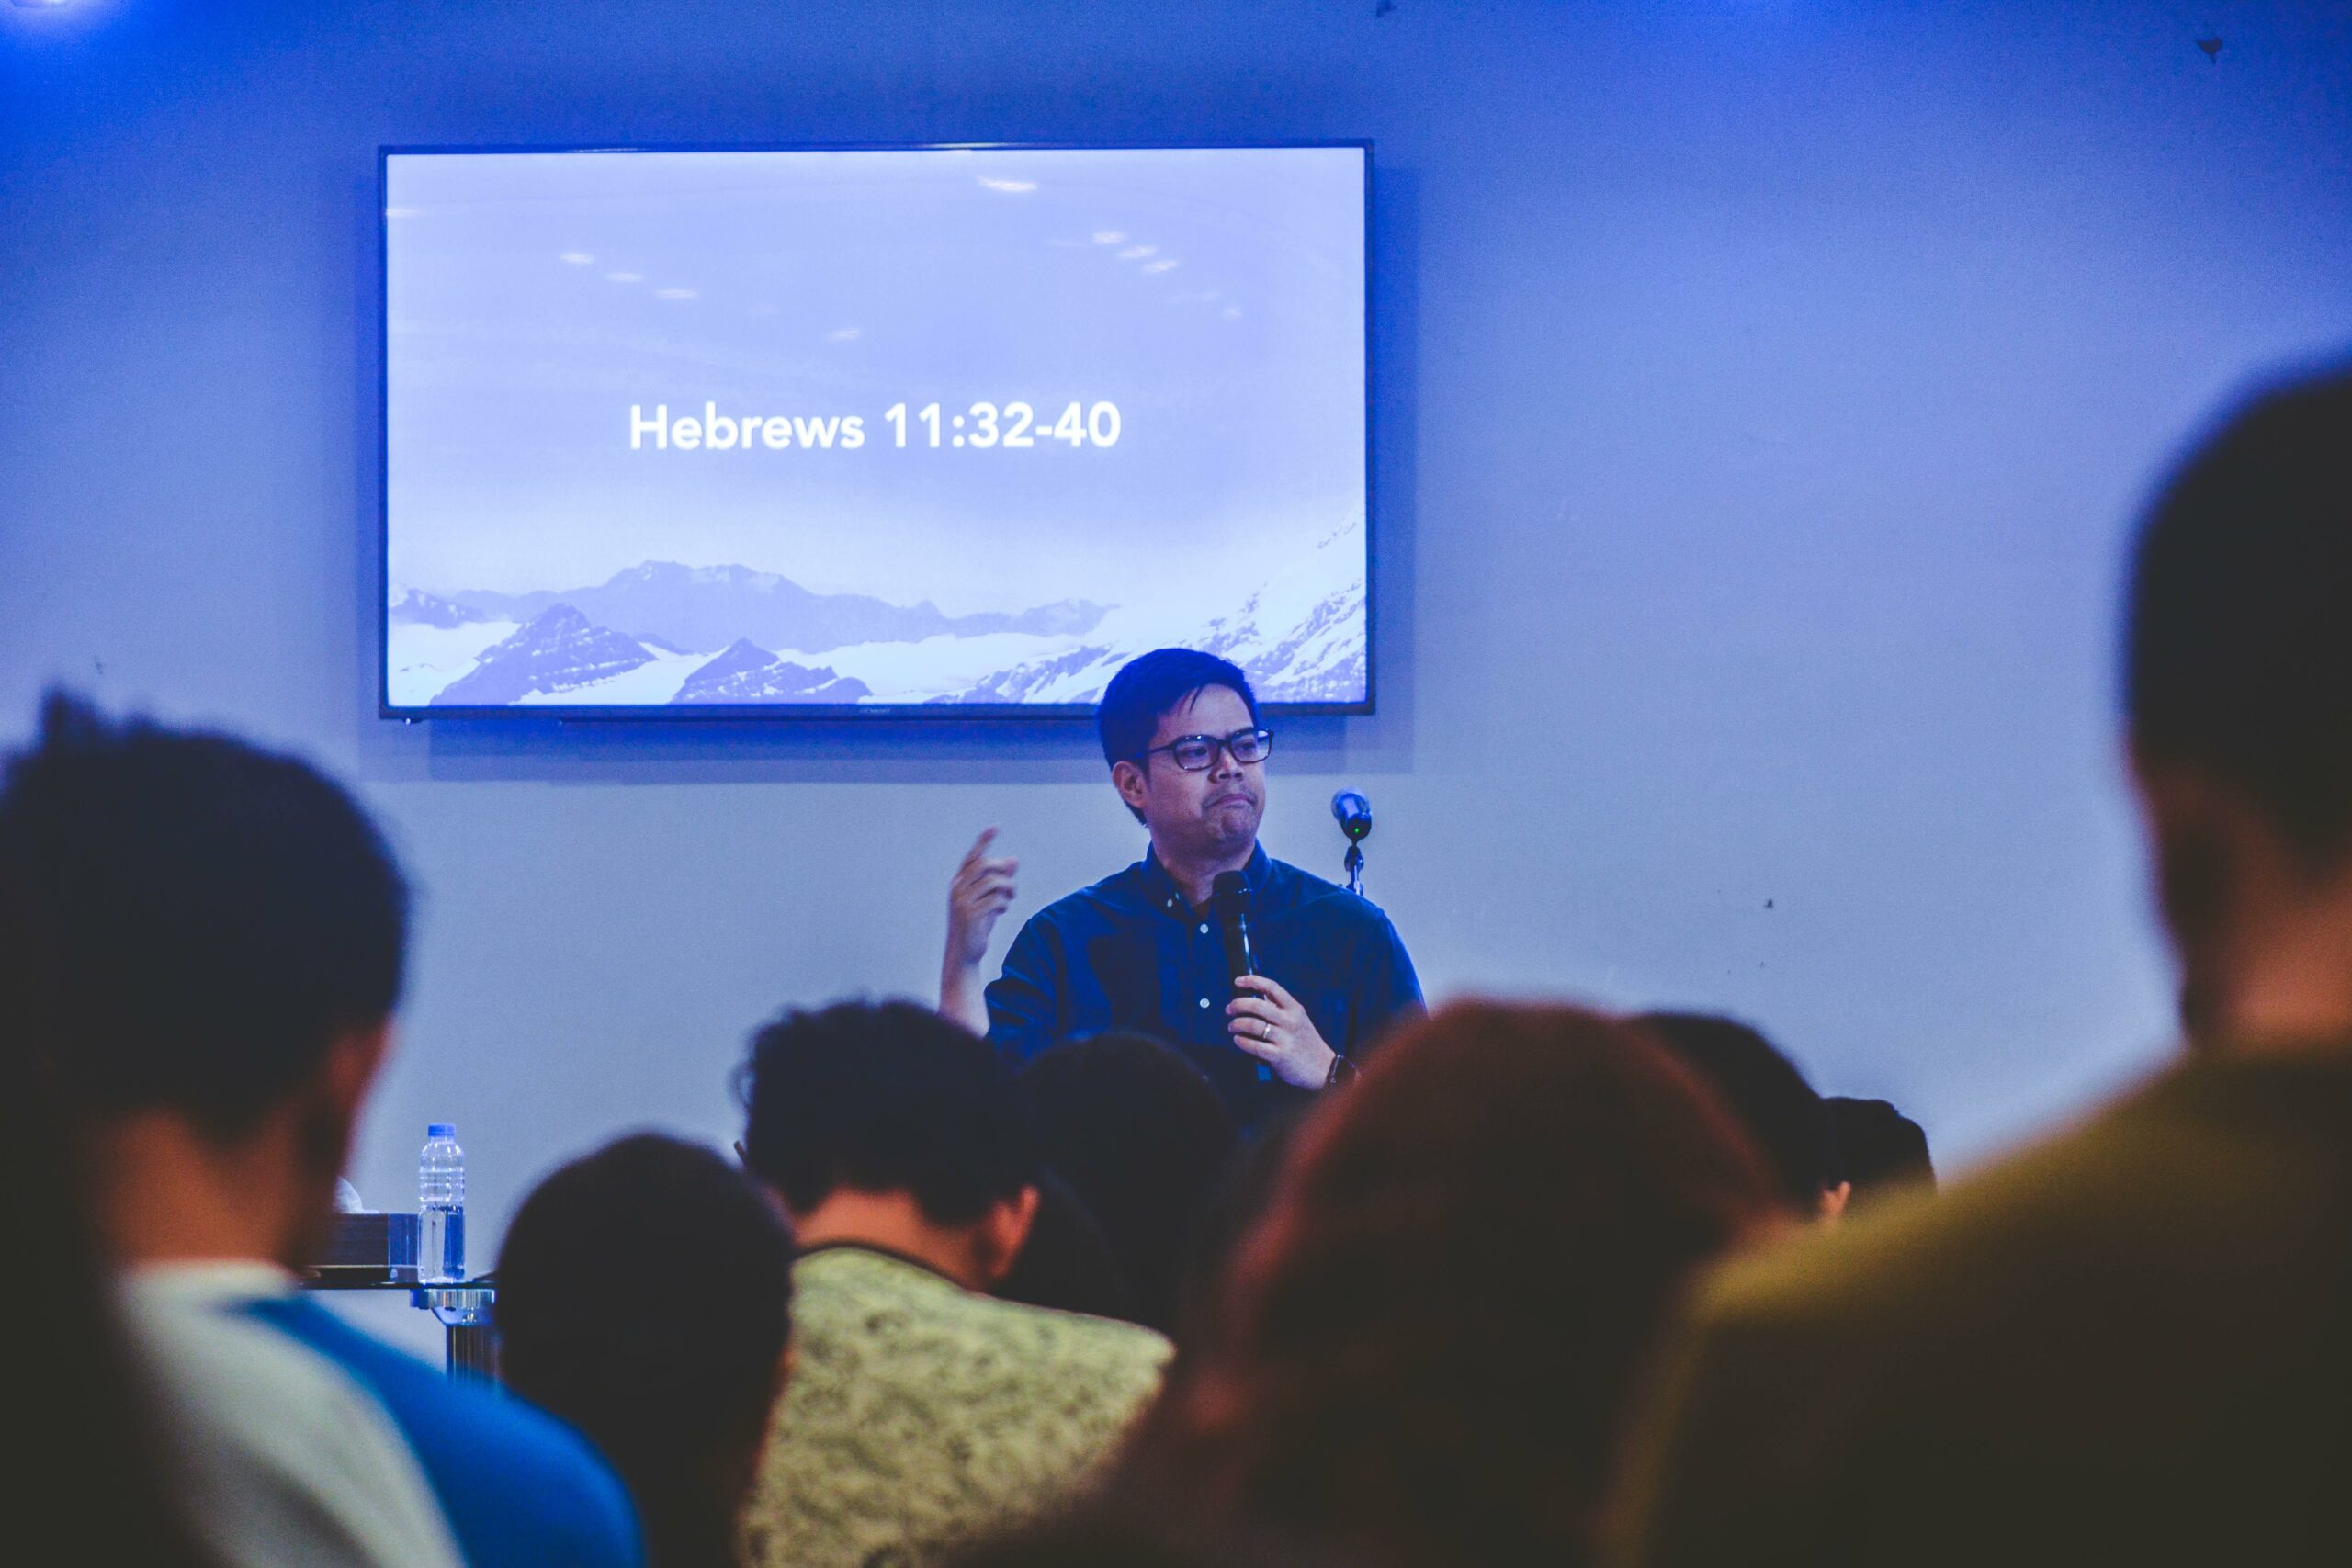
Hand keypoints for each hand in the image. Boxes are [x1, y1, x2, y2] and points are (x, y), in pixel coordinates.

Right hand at [940, 829, 1016, 1035]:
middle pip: (985, 865)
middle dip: (1003, 871)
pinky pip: (996, 899)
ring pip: (994, 882)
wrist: (964, 954)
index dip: (983, 841)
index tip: (995, 827)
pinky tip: (1002, 910)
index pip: (972, 857)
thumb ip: (1000, 881)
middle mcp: (957, 889)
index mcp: (959, 883)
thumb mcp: (990, 900)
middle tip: (1011, 887)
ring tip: (1009, 900)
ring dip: (1008, 889)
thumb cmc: (977, 926)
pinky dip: (1004, 903)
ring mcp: (962, 901)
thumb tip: (1014, 860)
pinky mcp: (970, 915)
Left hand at [1227, 974, 1337, 1088]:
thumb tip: (1254, 1000)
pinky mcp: (1279, 1055)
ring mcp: (1285, 1038)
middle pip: (1257, 1005)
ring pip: (1252, 1025)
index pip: (1272, 987)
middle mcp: (1290, 1021)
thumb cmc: (1306, 1043)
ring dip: (1236, 1024)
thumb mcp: (1298, 1020)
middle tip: (1229, 1009)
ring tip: (1232, 1027)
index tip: (1238, 981)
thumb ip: (1280, 1010)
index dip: (1253, 981)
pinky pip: (1254, 1046)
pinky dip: (1241, 1042)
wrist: (1323, 1068)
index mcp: (1294, 1009)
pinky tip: (1238, 1040)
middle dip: (1238, 1005)